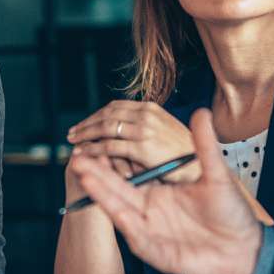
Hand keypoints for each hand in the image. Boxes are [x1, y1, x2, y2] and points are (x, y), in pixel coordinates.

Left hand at [68, 101, 200, 182]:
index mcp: (151, 108)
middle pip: (106, 115)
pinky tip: (83, 155)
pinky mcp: (141, 148)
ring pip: (104, 128)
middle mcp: (146, 115)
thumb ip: (143, 128)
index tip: (84, 124)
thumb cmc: (183, 154)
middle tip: (72, 134)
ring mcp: (143, 130)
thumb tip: (119, 129)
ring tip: (73, 144)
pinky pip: (109, 147)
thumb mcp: (165, 132)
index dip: (96, 115)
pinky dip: (93, 150)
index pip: (115, 106)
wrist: (202, 166)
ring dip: (85, 135)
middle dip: (86, 124)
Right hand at [68, 108, 266, 273]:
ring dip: (103, 195)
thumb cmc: (232, 213)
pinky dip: (128, 225)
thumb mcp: (217, 175)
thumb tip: (201, 111)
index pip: (128, 175)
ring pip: (121, 211)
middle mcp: (150, 211)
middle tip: (76, 157)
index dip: (110, 162)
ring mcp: (151, 232)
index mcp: (159, 193)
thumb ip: (204, 145)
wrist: (247, 248)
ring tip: (85, 176)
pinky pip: (138, 238)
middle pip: (116, 191)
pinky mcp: (157, 253)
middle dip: (96, 175)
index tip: (92, 143)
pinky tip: (117, 211)